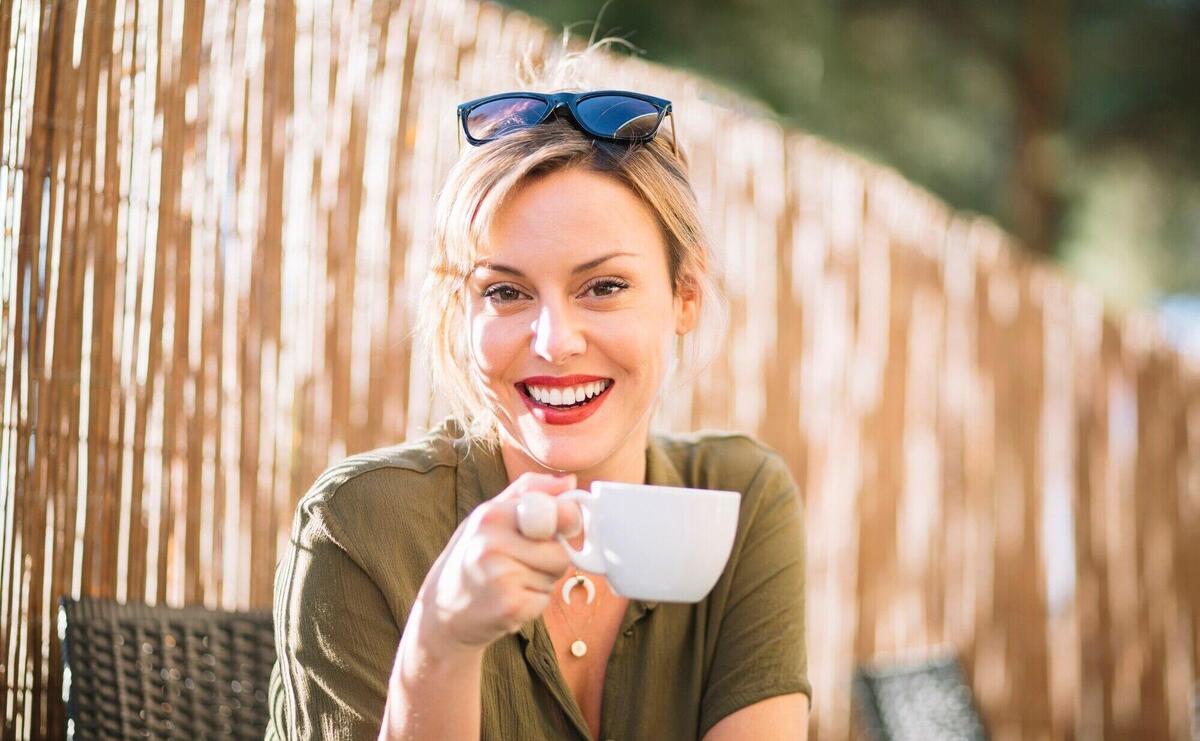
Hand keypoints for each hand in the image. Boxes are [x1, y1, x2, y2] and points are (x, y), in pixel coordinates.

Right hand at [413, 472, 582, 653]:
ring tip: (511, 581)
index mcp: (491, 514)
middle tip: (521, 563)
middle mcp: (493, 543)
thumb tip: (570, 481)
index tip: (561, 528)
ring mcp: (500, 577)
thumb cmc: (471, 558)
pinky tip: (509, 599)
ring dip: (542, 581)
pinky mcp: (510, 606)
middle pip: (561, 551)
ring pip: (555, 576)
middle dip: (551, 559)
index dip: (568, 521)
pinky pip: (545, 599)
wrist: (440, 614)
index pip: (556, 511)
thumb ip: (527, 492)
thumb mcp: (488, 516)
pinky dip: (534, 602)